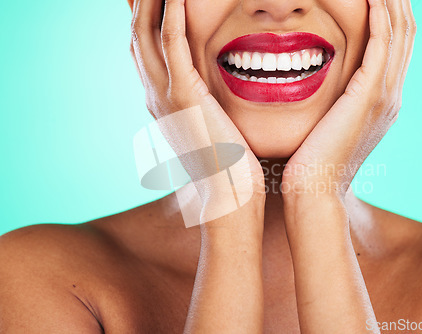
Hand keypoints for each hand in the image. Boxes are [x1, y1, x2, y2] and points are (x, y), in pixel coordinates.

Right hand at [129, 0, 264, 226]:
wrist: (229, 199)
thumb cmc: (229, 168)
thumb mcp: (211, 130)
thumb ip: (205, 109)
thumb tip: (214, 100)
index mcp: (162, 100)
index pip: (147, 48)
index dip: (148, 17)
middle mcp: (155, 94)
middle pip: (138, 33)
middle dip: (141, 1)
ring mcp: (164, 95)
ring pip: (146, 32)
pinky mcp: (183, 97)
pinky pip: (172, 43)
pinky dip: (173, 14)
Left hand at [283, 0, 415, 201]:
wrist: (313, 192)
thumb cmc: (309, 164)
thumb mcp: (326, 128)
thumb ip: (331, 106)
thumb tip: (317, 94)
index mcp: (381, 103)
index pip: (394, 47)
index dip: (389, 16)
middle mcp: (390, 96)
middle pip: (404, 34)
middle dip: (395, 2)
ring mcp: (384, 96)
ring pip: (399, 33)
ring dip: (390, 2)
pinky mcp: (369, 96)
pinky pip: (382, 44)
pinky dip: (379, 16)